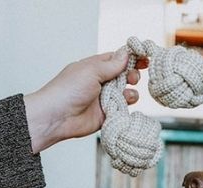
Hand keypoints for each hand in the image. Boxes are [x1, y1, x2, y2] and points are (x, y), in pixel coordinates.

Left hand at [24, 51, 145, 153]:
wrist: (57, 117)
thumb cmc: (68, 90)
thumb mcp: (91, 70)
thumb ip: (111, 64)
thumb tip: (126, 54)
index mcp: (95, 67)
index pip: (117, 59)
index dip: (131, 58)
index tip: (145, 58)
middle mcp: (100, 82)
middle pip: (124, 76)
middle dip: (132, 76)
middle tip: (133, 78)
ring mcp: (104, 99)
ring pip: (126, 94)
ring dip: (131, 93)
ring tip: (127, 95)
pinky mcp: (106, 116)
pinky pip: (122, 110)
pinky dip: (126, 108)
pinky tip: (124, 106)